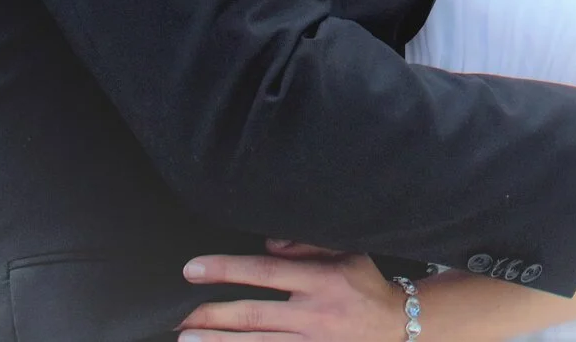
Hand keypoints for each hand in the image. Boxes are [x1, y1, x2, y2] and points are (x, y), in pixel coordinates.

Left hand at [179, 239, 402, 340]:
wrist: (396, 327)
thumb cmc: (365, 284)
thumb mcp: (345, 253)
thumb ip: (306, 244)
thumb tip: (267, 243)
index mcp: (322, 280)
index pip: (266, 273)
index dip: (227, 270)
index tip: (194, 269)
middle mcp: (314, 315)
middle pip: (254, 316)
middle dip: (212, 314)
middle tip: (179, 313)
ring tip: (186, 338)